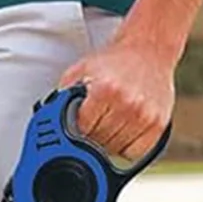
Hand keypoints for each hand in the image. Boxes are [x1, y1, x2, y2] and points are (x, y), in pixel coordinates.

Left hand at [59, 36, 175, 160]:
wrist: (149, 47)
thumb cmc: (115, 62)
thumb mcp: (80, 71)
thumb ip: (62, 97)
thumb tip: (45, 123)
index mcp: (106, 90)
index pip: (81, 132)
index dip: (75, 133)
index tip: (77, 128)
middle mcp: (127, 103)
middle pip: (98, 144)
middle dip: (90, 138)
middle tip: (93, 124)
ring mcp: (144, 116)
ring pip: (114, 151)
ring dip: (107, 144)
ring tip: (108, 124)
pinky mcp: (158, 125)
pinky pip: (134, 154)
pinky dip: (125, 148)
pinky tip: (123, 131)